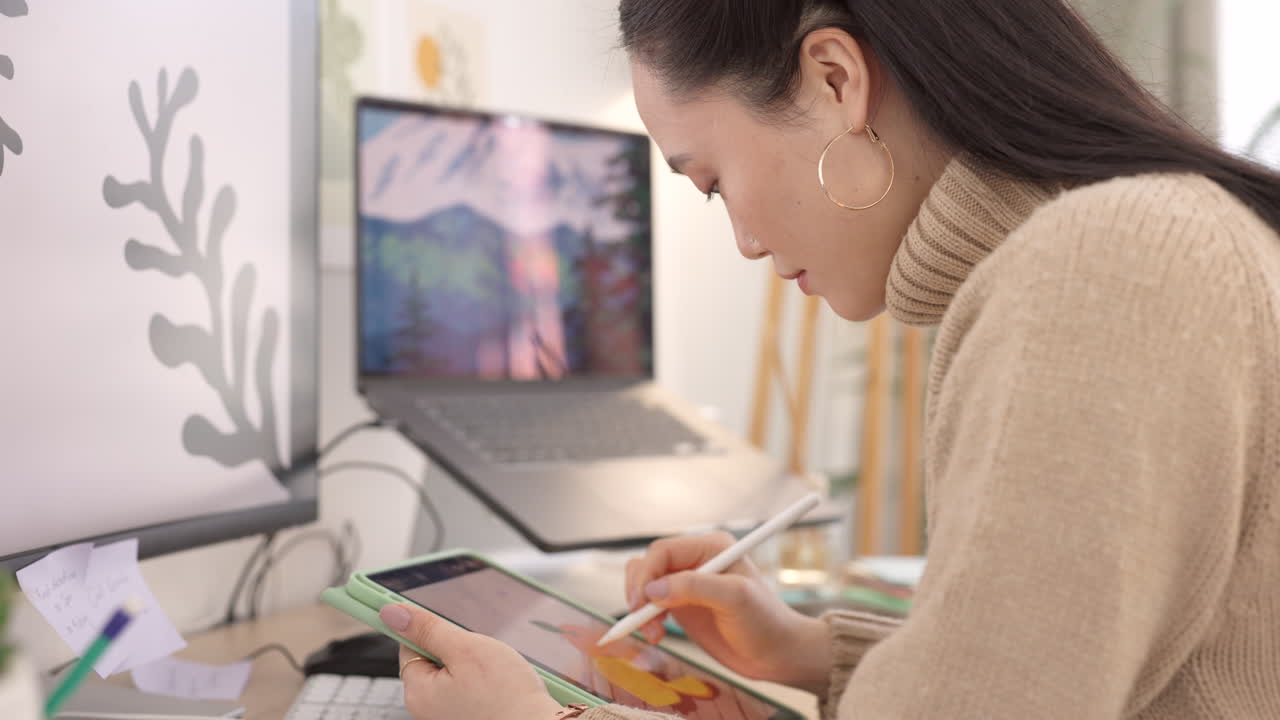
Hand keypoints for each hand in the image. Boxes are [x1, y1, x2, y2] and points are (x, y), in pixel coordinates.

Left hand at [379, 604, 562, 719]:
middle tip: (479, 651)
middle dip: (455, 647)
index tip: (449, 624)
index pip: (408, 646)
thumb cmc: (506, 694)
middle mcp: (426, 708)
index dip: (430, 630)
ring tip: (492, 668)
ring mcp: (447, 715)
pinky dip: (480, 680)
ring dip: (470, 663)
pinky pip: (466, 688)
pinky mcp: (467, 716)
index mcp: (418, 691)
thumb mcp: (465, 649)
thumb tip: (391, 613)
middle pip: (431, 660)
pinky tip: (497, 681)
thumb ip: (428, 629)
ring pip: (452, 673)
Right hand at [625, 532, 831, 694]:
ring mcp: (687, 583)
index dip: (647, 574)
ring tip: (654, 633)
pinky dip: (645, 618)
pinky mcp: (681, 605)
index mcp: (710, 547)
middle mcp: (695, 560)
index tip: (640, 603)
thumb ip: (694, 588)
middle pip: (648, 564)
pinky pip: (650, 604)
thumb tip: (653, 589)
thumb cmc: (765, 621)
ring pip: (644, 584)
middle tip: (640, 619)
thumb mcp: (734, 598)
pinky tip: (656, 634)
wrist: (777, 654)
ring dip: (640, 608)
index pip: (663, 551)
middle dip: (639, 591)